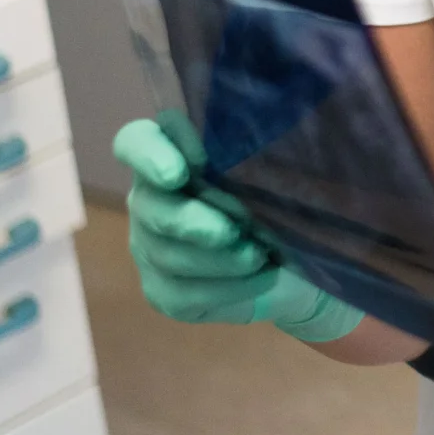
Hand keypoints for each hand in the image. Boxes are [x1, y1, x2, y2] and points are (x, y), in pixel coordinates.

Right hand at [112, 116, 365, 343]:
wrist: (298, 266)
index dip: (148, 153)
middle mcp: (152, 199)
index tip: (178, 173)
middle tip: (228, 232)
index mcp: (174, 156)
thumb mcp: (281, 175)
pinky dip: (229, 286)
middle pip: (150, 206)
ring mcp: (150, 247)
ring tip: (259, 255)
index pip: (136, 141)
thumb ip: (260, 158)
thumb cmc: (287, 204)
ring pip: (167, 255)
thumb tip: (262, 148)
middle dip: (189, 221)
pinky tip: (262, 276)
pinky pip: (184, 292)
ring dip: (218, 258)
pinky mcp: (163, 290)